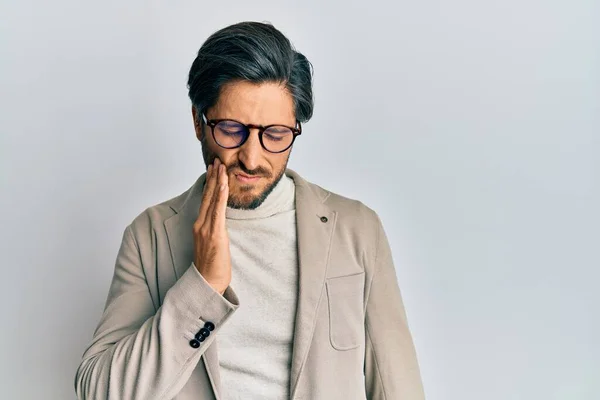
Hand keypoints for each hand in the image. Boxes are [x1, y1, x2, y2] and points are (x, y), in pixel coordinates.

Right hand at [193, 158, 230, 294]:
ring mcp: (206, 229)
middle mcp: (200, 224)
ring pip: (212, 200)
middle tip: (216, 160)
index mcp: (199, 226)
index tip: (213, 170)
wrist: (207, 283)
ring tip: (220, 166)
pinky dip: (220, 196)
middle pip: (207, 196)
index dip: (209, 184)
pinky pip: (218, 211)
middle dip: (212, 177)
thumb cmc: (211, 267)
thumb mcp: (212, 244)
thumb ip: (215, 231)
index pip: (205, 200)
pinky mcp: (214, 234)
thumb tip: (222, 222)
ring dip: (217, 181)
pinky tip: (223, 184)